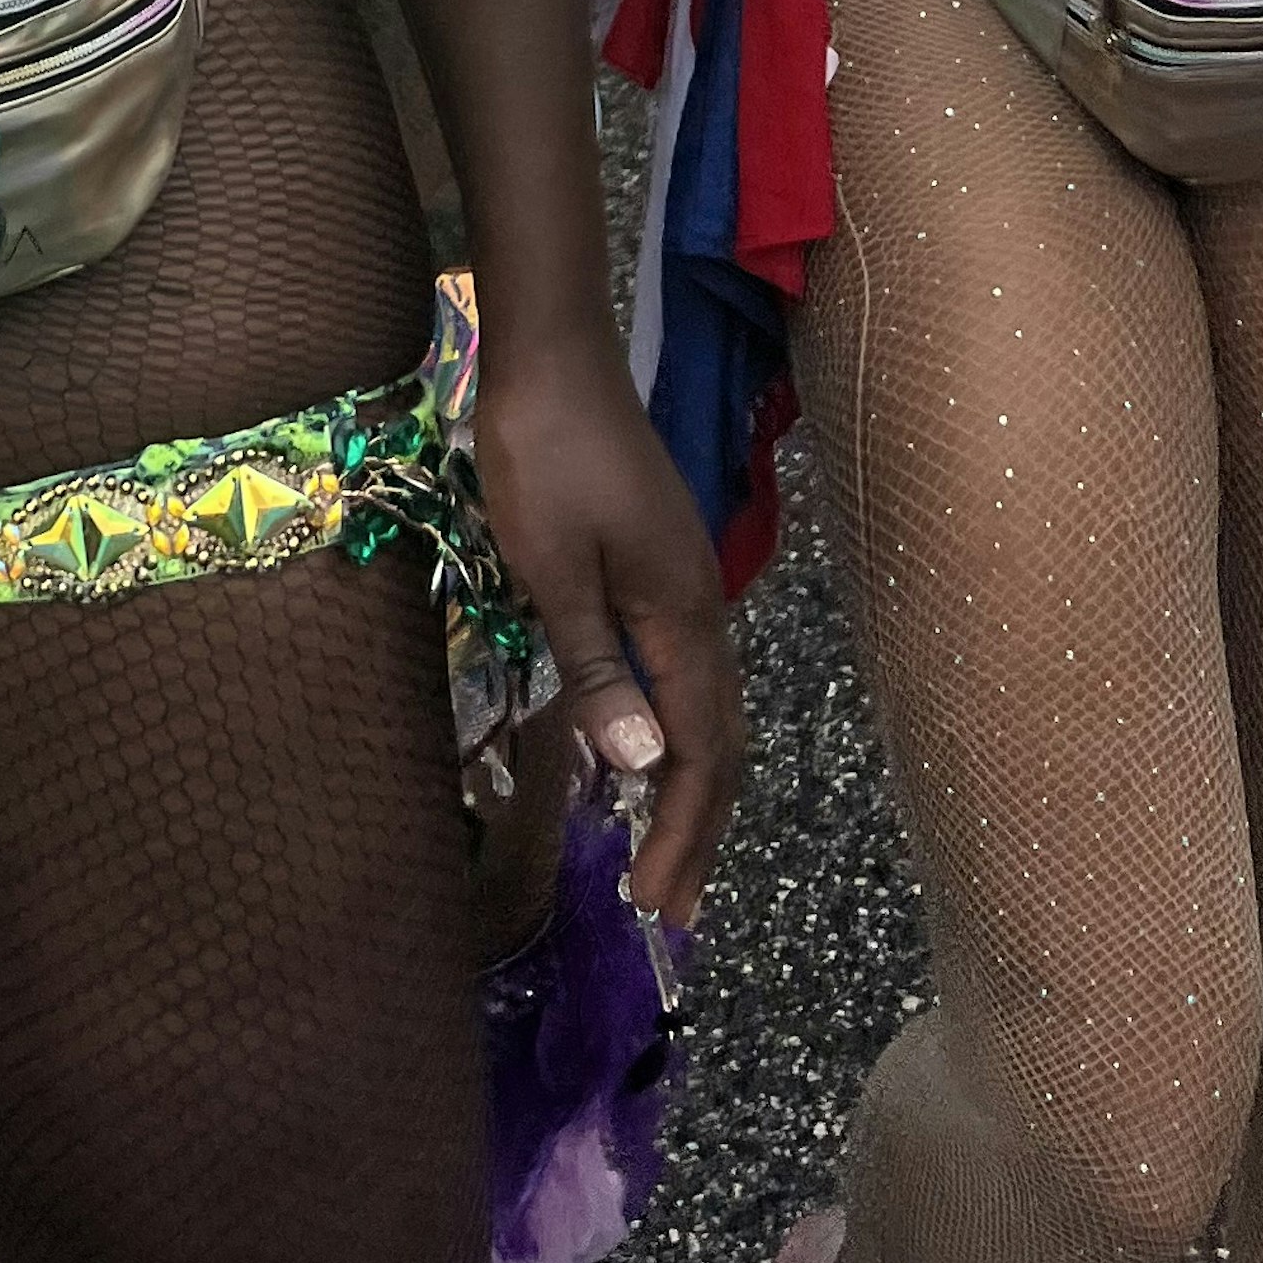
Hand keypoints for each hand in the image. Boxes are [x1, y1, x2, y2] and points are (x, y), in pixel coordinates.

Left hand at [473, 335, 743, 927]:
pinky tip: (643, 747)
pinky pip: (684, 670)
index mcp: (683, 617)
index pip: (701, 752)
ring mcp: (686, 582)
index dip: (681, 832)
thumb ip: (597, 669)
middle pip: (720, 740)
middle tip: (673, 910)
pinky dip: (675, 729)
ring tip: (667, 852)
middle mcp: (702, 607)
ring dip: (690, 784)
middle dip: (699, 828)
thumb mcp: (554, 569)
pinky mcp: (661, 562)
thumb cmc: (542, 455)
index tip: (655, 905)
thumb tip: (642, 770)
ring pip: (708, 706)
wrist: (552, 353)